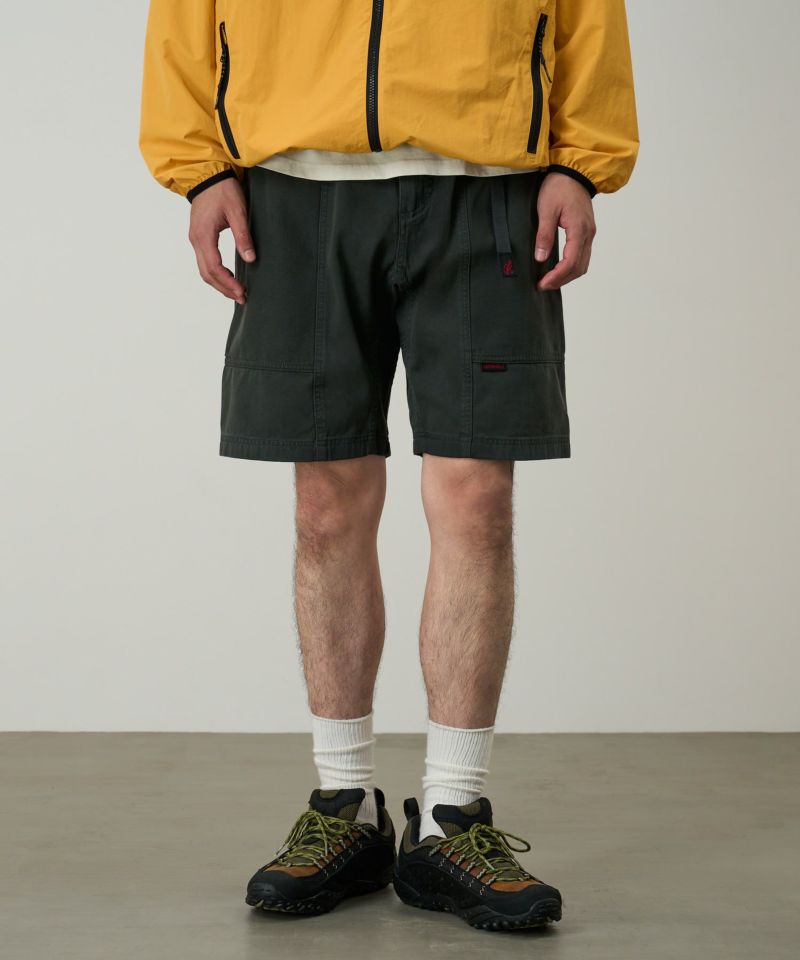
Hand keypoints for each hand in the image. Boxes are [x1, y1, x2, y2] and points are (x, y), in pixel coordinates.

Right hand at [188, 178, 255, 303]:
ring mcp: (195, 239)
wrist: (208, 175)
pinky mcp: (199, 237)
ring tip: (236, 292)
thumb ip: (243, 235)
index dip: (228, 282)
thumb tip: (251, 259)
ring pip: (204, 270)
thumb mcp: (237, 211)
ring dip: (219, 283)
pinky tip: (228, 278)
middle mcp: (196, 240)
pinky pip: (204, 261)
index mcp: (204, 235)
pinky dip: (216, 274)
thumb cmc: (223, 190)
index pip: (214, 267)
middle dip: (224, 288)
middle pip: (206, 273)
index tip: (241, 291)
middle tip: (242, 297)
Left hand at [534, 172, 595, 290]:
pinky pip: (583, 255)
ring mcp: (589, 233)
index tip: (542, 284)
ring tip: (550, 280)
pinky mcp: (587, 231)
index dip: (556, 277)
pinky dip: (572, 267)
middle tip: (543, 285)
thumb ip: (544, 235)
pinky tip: (559, 269)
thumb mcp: (546, 209)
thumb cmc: (559, 187)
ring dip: (567, 276)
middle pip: (579, 268)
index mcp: (579, 229)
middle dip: (561, 280)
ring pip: (583, 264)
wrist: (574, 171)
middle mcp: (588, 234)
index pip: (570, 263)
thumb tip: (540, 258)